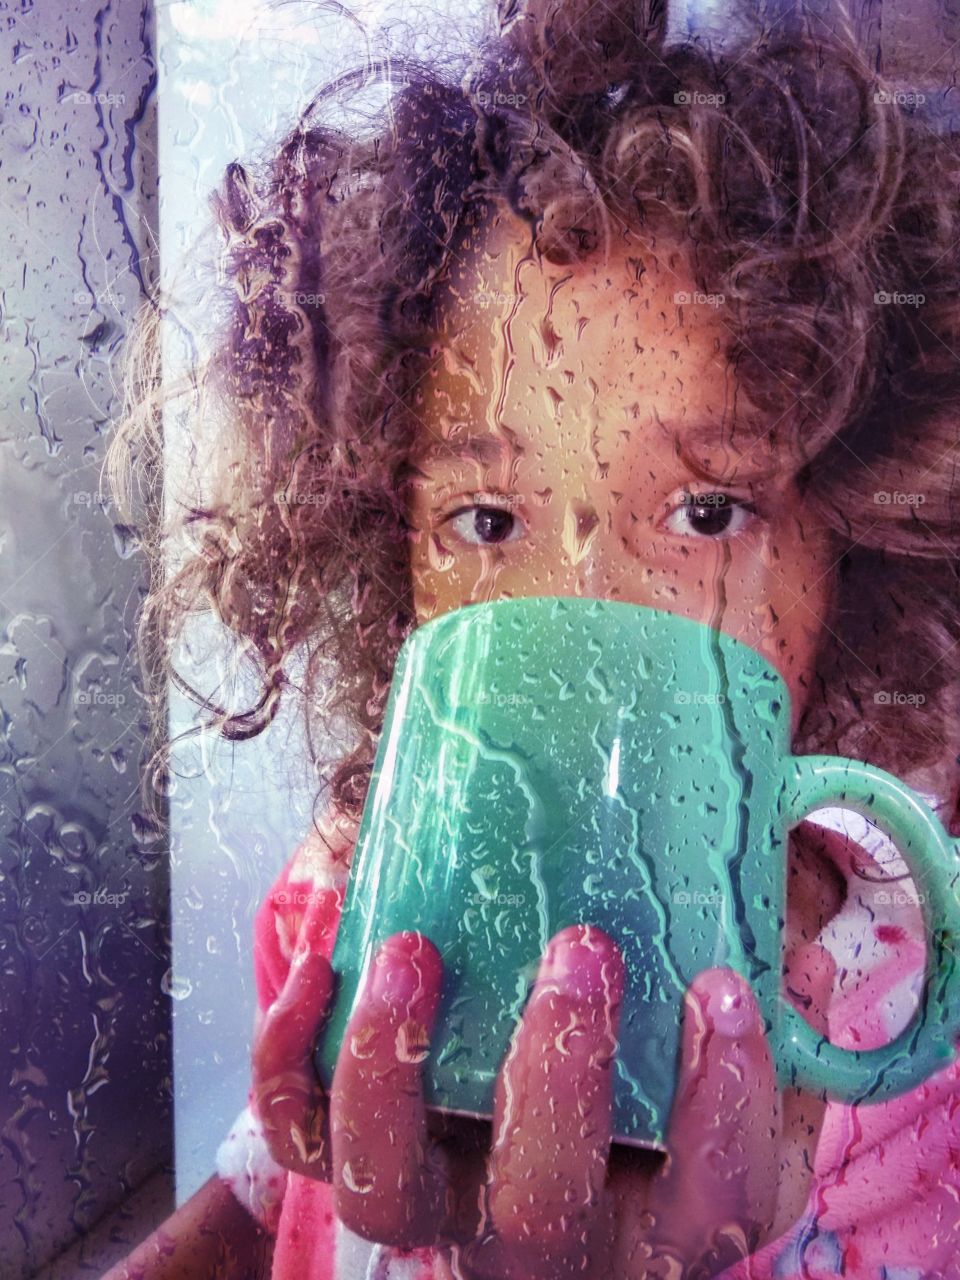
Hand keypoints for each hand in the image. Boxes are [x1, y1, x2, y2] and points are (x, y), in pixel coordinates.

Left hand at [328, 924, 831, 1276]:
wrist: (537, 1139)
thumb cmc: (648, 1103)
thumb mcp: (714, 1084)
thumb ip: (752, 1037)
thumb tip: (789, 963)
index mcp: (654, 1228)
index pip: (709, 1207)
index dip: (721, 1106)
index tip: (721, 991)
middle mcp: (539, 1240)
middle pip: (540, 1210)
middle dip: (559, 1077)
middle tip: (584, 951)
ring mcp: (435, 1207)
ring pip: (384, 1192)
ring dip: (391, 1067)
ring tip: (416, 953)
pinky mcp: (357, 1160)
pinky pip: (301, 1136)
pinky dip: (292, 1055)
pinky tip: (328, 963)